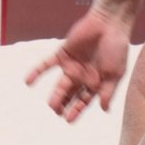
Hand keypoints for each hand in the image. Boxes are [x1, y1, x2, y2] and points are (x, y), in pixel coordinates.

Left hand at [25, 6, 132, 121]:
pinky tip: (28, 82)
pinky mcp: (62, 54)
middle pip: (71, 94)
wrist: (109, 24)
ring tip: (51, 105)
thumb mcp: (115, 73)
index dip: (77, 110)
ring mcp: (72, 65)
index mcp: (96, 81)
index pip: (84, 99)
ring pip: (60, 84)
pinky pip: (46, 65)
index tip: (69, 120)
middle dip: (65, 105)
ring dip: (55, 95)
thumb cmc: (117, 48)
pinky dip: (37, 73)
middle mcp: (83, 75)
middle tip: (58, 113)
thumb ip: (108, 91)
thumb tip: (104, 110)